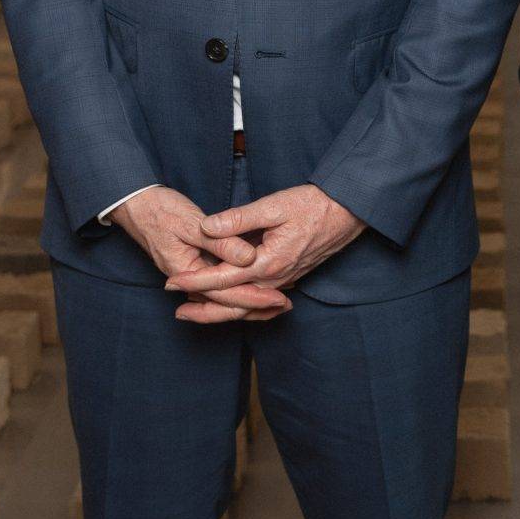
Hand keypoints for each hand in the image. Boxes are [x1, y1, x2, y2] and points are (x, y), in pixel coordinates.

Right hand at [111, 187, 288, 324]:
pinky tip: (257, 286)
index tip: (277, 298)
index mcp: (186, 273)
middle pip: (225, 301)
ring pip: (223, 296)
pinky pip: (219, 285)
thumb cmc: (161, 211)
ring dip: (249, 301)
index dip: (253, 296)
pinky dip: (239, 288)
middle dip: (256, 306)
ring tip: (277, 304)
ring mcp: (192, 275)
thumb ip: (220, 242)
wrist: (136, 205)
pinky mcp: (196, 267)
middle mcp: (189, 280)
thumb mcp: (191, 223)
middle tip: (286, 306)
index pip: (225, 293)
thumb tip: (247, 258)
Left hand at [162, 184, 365, 322]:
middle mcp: (276, 279)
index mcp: (268, 262)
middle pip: (233, 304)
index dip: (194, 281)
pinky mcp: (290, 279)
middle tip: (177, 310)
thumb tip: (207, 227)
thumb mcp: (274, 206)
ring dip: (221, 312)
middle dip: (203, 308)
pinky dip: (243, 309)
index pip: (223, 278)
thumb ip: (238, 219)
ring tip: (196, 313)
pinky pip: (261, 303)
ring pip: (247, 307)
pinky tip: (233, 307)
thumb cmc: (312, 205)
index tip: (172, 282)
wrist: (347, 212)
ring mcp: (284, 282)